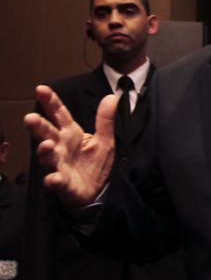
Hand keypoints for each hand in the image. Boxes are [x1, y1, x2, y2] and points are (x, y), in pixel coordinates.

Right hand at [23, 85, 116, 206]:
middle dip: (38, 126)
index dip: (51, 102)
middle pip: (47, 133)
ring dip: (44, 151)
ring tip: (46, 145)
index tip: (41, 89)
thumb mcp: (105, 140)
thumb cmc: (94, 163)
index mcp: (71, 134)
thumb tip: (111, 96)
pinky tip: (53, 178)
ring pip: (47, 156)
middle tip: (30, 118)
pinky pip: (56, 181)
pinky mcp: (63, 183)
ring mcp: (59, 165)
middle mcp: (60, 147)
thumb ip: (105, 120)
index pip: (60, 115)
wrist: (95, 191)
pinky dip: (53, 180)